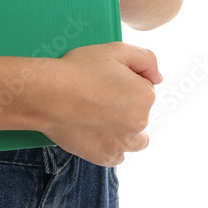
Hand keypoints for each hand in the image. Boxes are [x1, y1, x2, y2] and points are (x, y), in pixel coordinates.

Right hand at [36, 42, 161, 165]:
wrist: (48, 94)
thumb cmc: (79, 69)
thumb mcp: (115, 50)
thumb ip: (145, 59)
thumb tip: (158, 78)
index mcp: (145, 96)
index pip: (144, 89)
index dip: (125, 82)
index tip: (106, 80)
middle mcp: (140, 123)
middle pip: (139, 115)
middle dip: (125, 107)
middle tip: (98, 97)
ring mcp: (123, 143)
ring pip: (134, 140)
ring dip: (123, 131)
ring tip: (100, 117)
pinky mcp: (105, 157)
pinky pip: (116, 155)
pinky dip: (109, 146)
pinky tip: (94, 131)